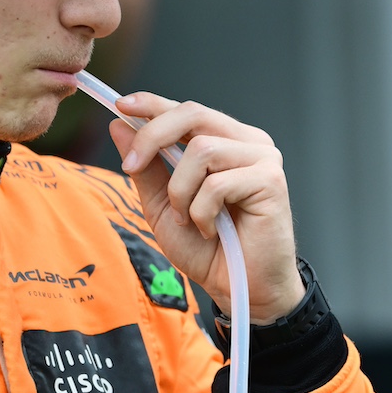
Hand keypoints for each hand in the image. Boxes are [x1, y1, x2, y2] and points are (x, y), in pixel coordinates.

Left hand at [107, 95, 306, 320]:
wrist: (239, 289)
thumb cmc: (208, 249)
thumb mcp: (163, 206)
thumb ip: (146, 168)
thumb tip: (120, 126)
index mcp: (226, 142)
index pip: (188, 111)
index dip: (153, 104)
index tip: (120, 105)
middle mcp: (248, 142)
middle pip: (194, 114)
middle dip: (153, 137)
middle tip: (131, 167)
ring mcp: (263, 159)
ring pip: (202, 150)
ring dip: (181, 191)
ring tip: (188, 218)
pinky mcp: (271, 181)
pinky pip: (217, 183)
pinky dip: (201, 211)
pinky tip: (210, 230)